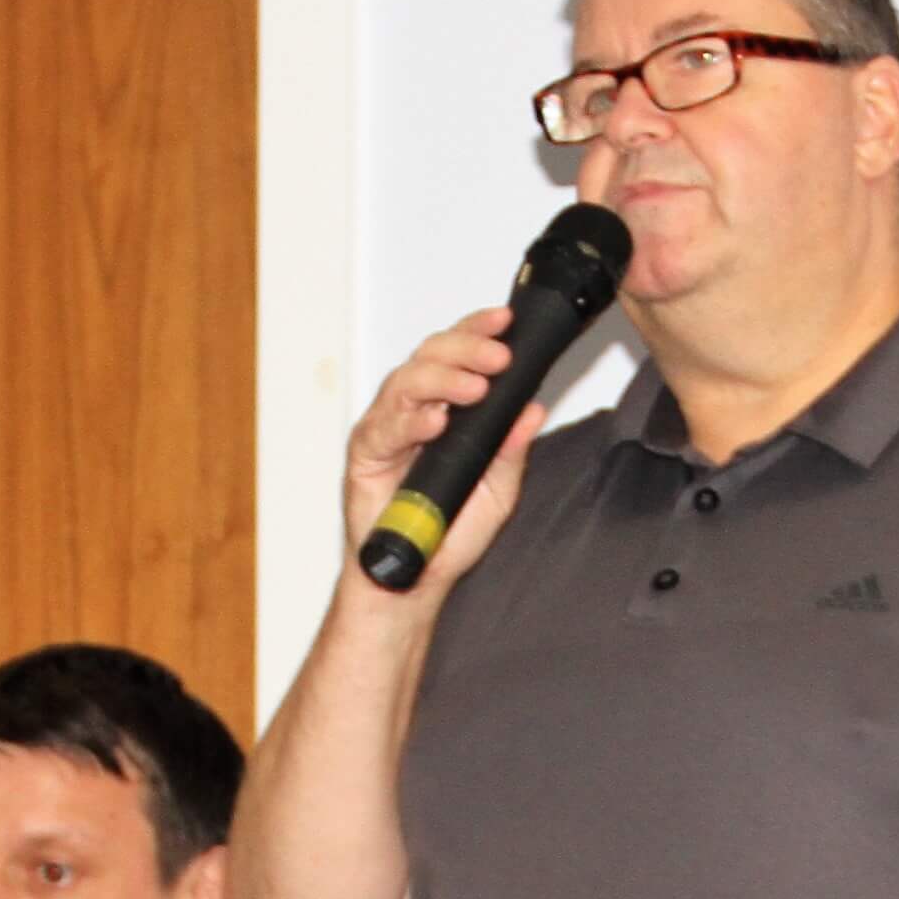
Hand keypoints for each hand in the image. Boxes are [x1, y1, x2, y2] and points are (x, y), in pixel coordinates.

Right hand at [338, 309, 544, 598]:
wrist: (416, 576)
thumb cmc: (448, 532)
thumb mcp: (497, 491)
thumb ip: (511, 450)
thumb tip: (532, 411)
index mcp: (444, 408)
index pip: (459, 355)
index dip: (478, 331)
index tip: (505, 323)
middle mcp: (413, 410)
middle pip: (431, 356)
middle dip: (466, 348)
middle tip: (497, 356)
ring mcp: (387, 428)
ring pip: (406, 382)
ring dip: (442, 379)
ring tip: (474, 388)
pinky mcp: (365, 453)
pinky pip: (385, 428)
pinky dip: (411, 422)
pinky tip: (435, 422)